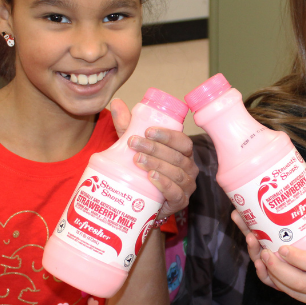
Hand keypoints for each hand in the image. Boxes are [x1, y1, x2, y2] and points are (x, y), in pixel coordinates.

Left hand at [110, 98, 197, 215]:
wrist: (142, 202)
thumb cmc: (141, 170)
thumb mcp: (134, 147)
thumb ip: (128, 127)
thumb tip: (116, 103)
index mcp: (182, 153)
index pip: (183, 141)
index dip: (168, 136)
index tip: (147, 131)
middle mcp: (188, 168)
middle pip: (177, 157)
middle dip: (155, 148)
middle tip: (134, 143)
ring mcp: (186, 186)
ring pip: (176, 174)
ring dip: (157, 165)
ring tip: (138, 160)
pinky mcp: (180, 202)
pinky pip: (176, 193)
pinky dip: (165, 185)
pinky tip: (152, 178)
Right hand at [230, 209, 279, 290]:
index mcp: (282, 241)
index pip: (262, 229)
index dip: (249, 219)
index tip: (239, 209)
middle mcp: (277, 254)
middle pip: (257, 241)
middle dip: (245, 229)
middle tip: (238, 217)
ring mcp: (278, 269)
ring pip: (261, 259)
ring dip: (254, 249)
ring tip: (251, 238)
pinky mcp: (284, 284)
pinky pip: (270, 280)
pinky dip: (264, 273)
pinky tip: (260, 264)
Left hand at [242, 191, 305, 304]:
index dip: (298, 259)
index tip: (281, 247)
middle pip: (302, 284)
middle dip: (279, 271)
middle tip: (264, 253)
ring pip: (297, 295)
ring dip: (277, 280)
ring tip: (263, 262)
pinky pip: (301, 299)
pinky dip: (285, 288)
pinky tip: (274, 274)